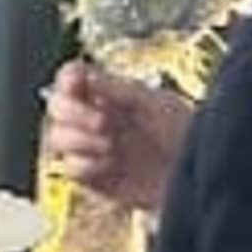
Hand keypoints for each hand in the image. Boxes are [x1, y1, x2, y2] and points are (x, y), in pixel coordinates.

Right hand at [43, 63, 189, 213]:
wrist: (195, 174)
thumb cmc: (183, 133)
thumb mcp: (154, 102)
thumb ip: (116, 88)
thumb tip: (83, 74)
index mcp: (107, 94)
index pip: (70, 78)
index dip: (68, 80)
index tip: (77, 85)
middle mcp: (93, 118)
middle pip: (56, 107)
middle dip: (74, 113)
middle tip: (103, 122)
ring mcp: (90, 148)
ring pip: (56, 138)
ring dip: (80, 140)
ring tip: (110, 146)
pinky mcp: (92, 176)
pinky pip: (70, 168)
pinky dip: (87, 165)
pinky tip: (110, 165)